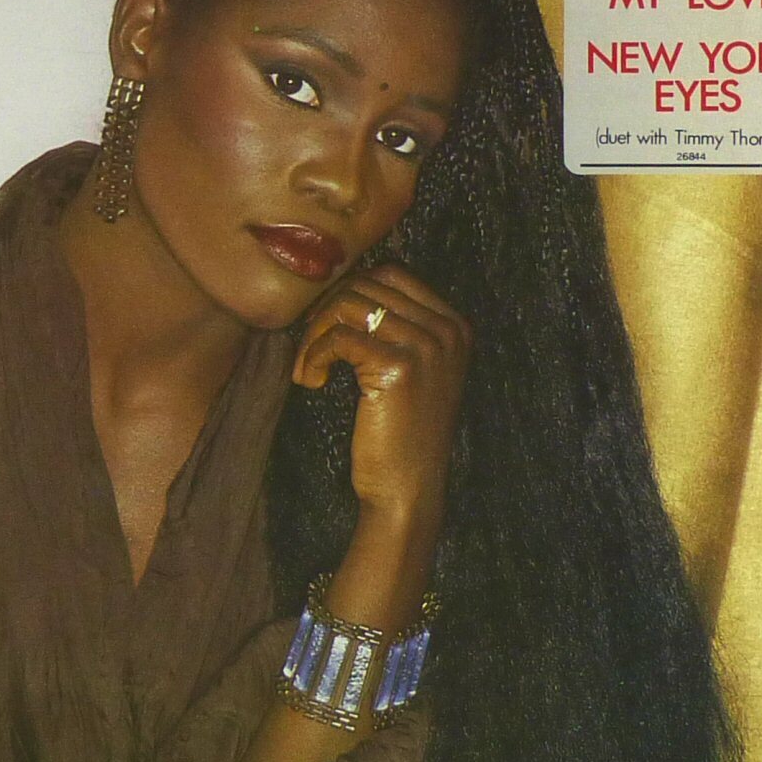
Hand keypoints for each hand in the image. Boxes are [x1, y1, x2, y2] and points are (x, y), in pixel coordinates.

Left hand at [294, 264, 471, 525]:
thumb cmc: (400, 434)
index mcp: (454, 325)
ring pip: (349, 304)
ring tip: (308, 366)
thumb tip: (343, 287)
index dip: (348, 290)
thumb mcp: (411, 371)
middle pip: (367, 284)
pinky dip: (313, 355)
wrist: (408, 489)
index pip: (391, 272)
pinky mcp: (397, 367)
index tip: (325, 324)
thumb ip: (395, 328)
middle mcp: (446, 330)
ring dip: (315, 333)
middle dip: (326, 310)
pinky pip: (339, 337)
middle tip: (309, 346)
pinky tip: (310, 381)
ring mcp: (426, 346)